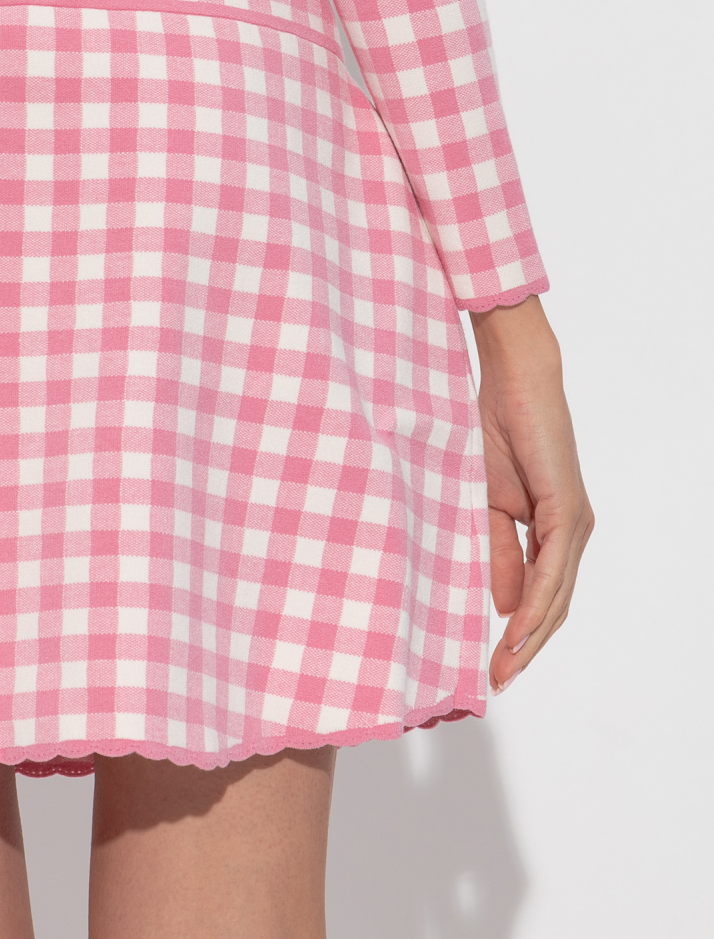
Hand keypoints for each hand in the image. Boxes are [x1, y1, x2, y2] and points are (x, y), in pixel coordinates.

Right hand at [470, 294, 592, 693]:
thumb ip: (499, 552)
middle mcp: (573, 533)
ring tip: (504, 666)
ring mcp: (575, 524)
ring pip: (556, 596)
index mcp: (553, 532)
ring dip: (531, 637)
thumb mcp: (487, 503)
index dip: (520, 635)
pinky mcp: (569, 511)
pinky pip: (553, 569)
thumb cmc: (496, 430)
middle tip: (496, 681)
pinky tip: (517, 629)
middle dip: (526, 649)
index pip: (542, 598)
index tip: (492, 667)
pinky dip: (536, 603)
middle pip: (554, 608)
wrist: (514, 380)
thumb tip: (504, 606)